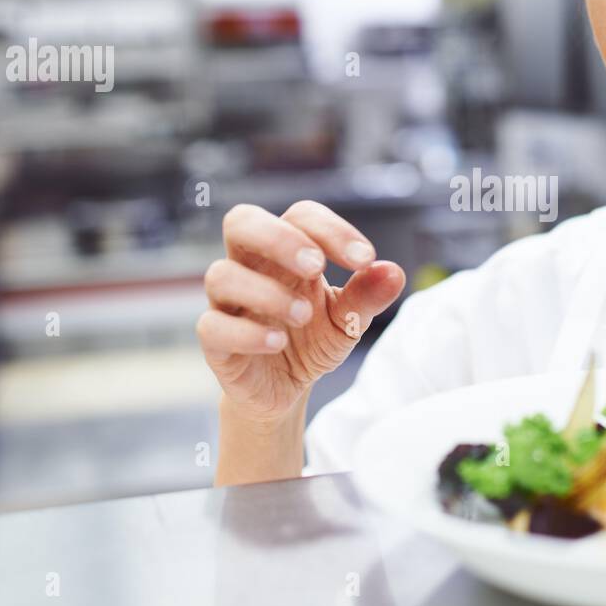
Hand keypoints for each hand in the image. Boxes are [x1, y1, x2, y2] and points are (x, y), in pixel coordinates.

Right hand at [198, 201, 405, 425]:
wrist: (285, 388)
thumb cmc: (313, 339)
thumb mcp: (348, 320)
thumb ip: (367, 296)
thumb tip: (394, 273)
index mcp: (286, 252)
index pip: (300, 217)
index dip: (331, 230)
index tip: (365, 259)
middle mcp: (251, 268)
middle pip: (241, 222)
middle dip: (278, 238)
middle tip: (316, 266)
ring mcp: (228, 303)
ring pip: (221, 275)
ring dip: (267, 292)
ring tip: (303, 316)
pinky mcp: (215, 342)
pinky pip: (212, 327)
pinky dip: (245, 333)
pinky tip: (278, 343)